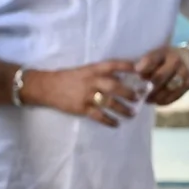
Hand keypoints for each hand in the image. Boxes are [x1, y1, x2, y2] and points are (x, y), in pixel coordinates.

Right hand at [25, 59, 141, 125]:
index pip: (113, 65)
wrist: (46, 87)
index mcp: (92, 70)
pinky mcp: (81, 108)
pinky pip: (99, 116)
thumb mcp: (83, 70)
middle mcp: (91, 81)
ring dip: (123, 109)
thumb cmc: (67, 78)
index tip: (142, 70)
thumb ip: (100, 73)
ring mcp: (86, 95)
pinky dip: (109, 121)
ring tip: (132, 114)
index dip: (128, 66)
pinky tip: (116, 124)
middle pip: (115, 87)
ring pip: (110, 103)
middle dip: (129, 93)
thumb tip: (122, 79)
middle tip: (139, 98)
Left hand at [133, 45, 188, 106]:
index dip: (142, 68)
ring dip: (155, 96)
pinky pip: (176, 95)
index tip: (136, 74)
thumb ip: (145, 62)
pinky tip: (157, 101)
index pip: (151, 60)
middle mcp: (177, 61)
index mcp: (165, 52)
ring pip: (168, 88)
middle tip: (138, 93)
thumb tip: (132, 70)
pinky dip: (165, 100)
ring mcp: (186, 73)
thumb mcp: (157, 54)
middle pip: (159, 77)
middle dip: (147, 86)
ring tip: (147, 99)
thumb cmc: (169, 57)